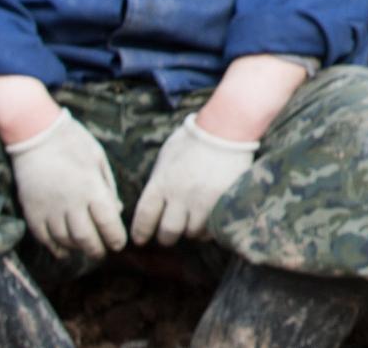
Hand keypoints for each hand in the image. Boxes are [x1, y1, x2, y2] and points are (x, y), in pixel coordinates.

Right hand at [6, 109, 127, 260]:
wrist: (35, 134)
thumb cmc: (73, 142)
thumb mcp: (98, 159)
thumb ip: (108, 187)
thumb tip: (115, 211)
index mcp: (91, 188)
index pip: (107, 222)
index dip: (115, 238)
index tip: (119, 244)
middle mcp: (70, 203)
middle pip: (86, 238)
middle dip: (97, 250)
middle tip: (103, 252)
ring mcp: (49, 209)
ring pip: (65, 241)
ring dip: (77, 249)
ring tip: (85, 249)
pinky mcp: (32, 212)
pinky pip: (44, 238)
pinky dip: (55, 248)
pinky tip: (64, 251)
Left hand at [131, 115, 258, 245]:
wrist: (227, 127)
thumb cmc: (194, 138)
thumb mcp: (167, 155)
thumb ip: (159, 179)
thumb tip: (153, 200)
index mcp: (161, 182)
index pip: (144, 217)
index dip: (141, 232)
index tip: (141, 239)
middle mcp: (180, 195)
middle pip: (168, 232)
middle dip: (166, 237)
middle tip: (168, 235)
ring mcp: (202, 200)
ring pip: (192, 233)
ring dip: (190, 231)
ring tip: (192, 224)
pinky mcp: (222, 202)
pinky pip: (213, 228)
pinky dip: (208, 229)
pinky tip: (208, 221)